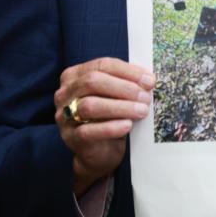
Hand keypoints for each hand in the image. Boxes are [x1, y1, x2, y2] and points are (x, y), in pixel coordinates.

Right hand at [53, 57, 153, 195]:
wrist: (99, 152)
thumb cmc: (109, 117)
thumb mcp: (116, 96)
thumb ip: (126, 84)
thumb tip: (148, 80)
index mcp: (75, 75)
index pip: (102, 65)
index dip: (128, 71)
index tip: (149, 80)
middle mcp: (65, 93)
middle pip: (93, 82)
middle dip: (124, 88)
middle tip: (145, 97)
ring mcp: (65, 115)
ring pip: (90, 106)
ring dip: (120, 107)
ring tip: (141, 111)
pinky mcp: (71, 138)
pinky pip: (89, 131)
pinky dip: (110, 127)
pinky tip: (127, 126)